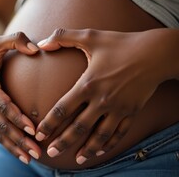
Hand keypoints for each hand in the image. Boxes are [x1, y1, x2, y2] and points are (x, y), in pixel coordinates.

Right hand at [0, 32, 41, 163]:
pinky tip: (20, 154)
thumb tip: (36, 49)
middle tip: (38, 151)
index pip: (3, 105)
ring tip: (31, 158)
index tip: (33, 129)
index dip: (17, 117)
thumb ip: (16, 40)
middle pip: (2, 125)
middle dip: (20, 139)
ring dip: (14, 146)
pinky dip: (7, 145)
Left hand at [35, 28, 172, 164]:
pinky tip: (100, 150)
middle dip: (63, 142)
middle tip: (51, 153)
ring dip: (87, 149)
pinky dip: (109, 144)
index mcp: (88, 84)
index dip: (49, 124)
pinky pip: (119, 132)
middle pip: (79, 127)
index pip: (62, 109)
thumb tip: (40, 43)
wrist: (156, 53)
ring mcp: (118, 108)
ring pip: (100, 135)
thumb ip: (63, 37)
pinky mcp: (132, 111)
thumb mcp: (90, 36)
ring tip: (77, 160)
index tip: (39, 134)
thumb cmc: (121, 43)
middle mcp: (102, 100)